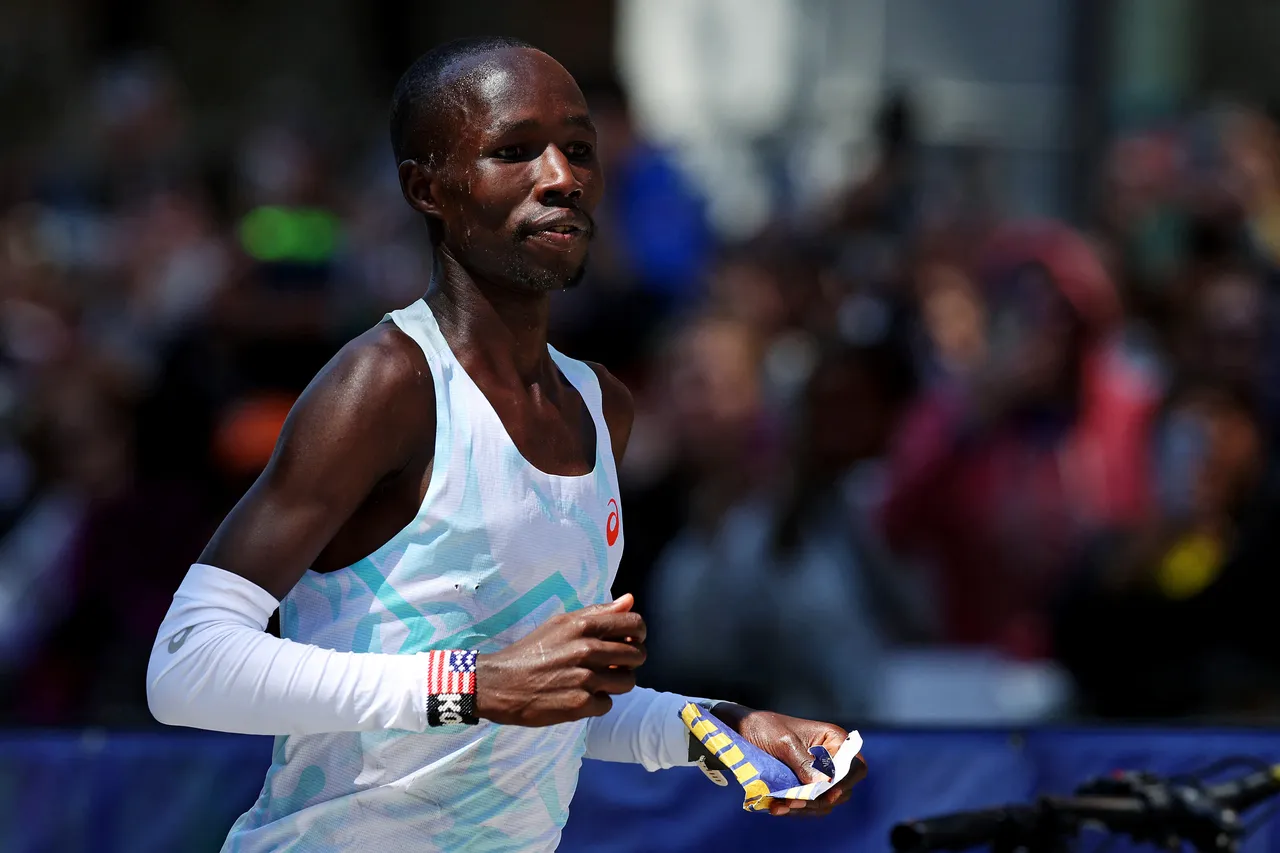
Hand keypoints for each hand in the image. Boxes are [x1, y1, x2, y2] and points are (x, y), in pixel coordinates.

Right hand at [474, 595, 645, 726]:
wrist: (500, 684)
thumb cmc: (532, 651)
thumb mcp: (561, 624)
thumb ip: (597, 612)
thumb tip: (629, 599)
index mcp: (584, 626)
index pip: (635, 624)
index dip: (639, 634)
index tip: (630, 641)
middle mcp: (587, 650)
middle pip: (637, 655)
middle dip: (630, 661)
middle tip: (613, 665)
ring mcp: (585, 678)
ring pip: (628, 682)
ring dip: (616, 683)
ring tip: (597, 681)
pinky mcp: (580, 705)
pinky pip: (607, 704)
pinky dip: (597, 703)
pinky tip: (580, 696)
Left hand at [714, 703, 866, 816]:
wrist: (743, 730)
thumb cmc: (766, 727)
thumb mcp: (784, 741)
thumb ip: (804, 761)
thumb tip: (824, 782)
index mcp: (833, 740)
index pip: (854, 765)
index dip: (846, 781)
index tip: (829, 793)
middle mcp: (831, 759)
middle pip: (840, 789)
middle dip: (818, 799)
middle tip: (794, 802)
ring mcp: (818, 775)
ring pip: (824, 801)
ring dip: (804, 808)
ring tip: (780, 806)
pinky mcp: (804, 786)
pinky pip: (807, 804)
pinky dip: (793, 809)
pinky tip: (775, 807)